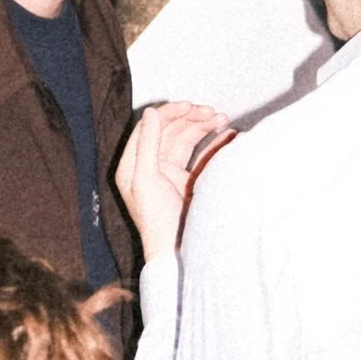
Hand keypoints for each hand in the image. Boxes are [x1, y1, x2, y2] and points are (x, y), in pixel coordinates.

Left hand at [116, 98, 235, 260]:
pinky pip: (200, 156)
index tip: (191, 106)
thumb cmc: (156, 221)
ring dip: (204, 127)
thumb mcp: (145, 179)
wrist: (176, 254)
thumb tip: (151, 113)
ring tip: (223, 118)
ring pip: (187, 140)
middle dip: (192, 118)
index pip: (150, 127)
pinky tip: (227, 134)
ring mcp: (169, 175)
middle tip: (213, 112)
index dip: (170, 113)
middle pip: (170, 131)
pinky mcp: (187, 183)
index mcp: (132, 165)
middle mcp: (149, 167)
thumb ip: (147, 144)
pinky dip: (214, 144)